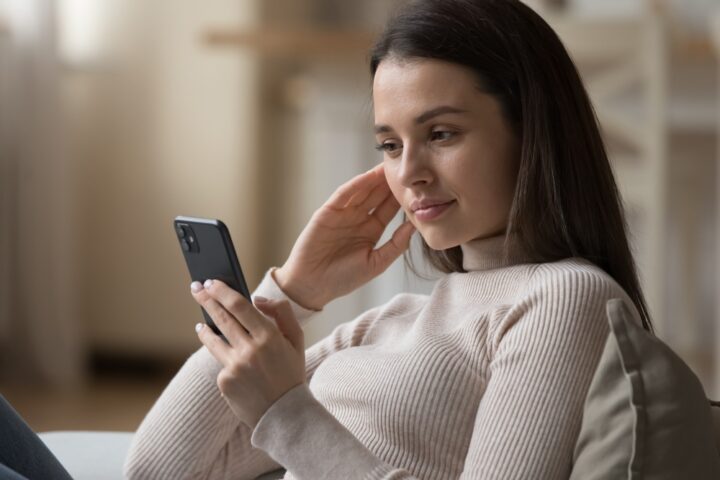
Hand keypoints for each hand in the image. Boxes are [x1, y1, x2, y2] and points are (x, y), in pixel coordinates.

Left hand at [191, 279, 304, 427]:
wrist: (285, 415)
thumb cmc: (291, 373)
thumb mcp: (296, 340)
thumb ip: (282, 313)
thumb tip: (257, 299)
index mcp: (270, 336)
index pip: (240, 306)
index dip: (222, 292)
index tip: (212, 282)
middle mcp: (250, 350)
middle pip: (222, 317)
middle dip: (207, 300)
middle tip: (196, 288)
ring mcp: (235, 366)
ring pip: (213, 339)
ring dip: (205, 327)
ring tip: (200, 323)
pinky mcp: (225, 382)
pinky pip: (221, 363)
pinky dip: (223, 358)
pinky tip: (230, 364)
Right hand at [275, 163, 415, 309]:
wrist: (312, 286)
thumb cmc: (343, 279)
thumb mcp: (376, 263)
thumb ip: (396, 245)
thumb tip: (415, 227)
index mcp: (370, 231)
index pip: (388, 209)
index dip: (400, 197)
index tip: (417, 186)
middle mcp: (357, 219)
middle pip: (376, 196)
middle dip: (389, 182)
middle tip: (405, 168)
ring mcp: (342, 214)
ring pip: (361, 191)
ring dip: (374, 179)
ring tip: (389, 166)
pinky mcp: (327, 213)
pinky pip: (343, 195)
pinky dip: (355, 185)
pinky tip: (367, 177)